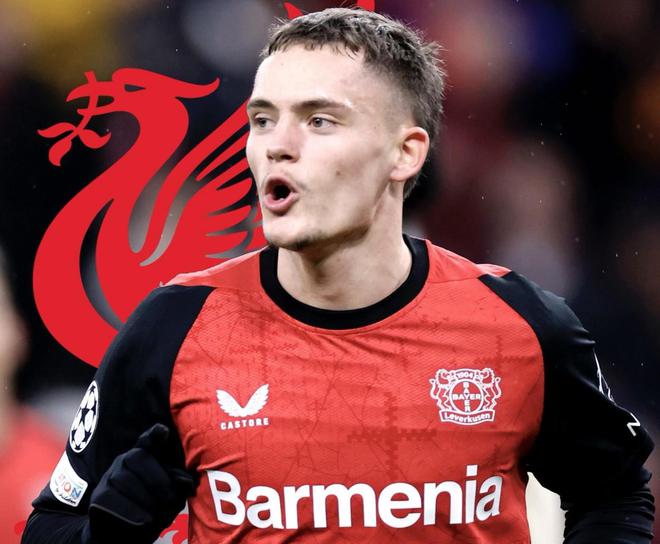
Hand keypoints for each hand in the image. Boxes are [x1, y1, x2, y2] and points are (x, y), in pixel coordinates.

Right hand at [86, 423, 195, 542]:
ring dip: (146, 500)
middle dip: (158, 480)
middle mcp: (124, 461)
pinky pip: (112, 498)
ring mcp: (109, 477)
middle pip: (138, 457)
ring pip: (125, 479)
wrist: (120, 537)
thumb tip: (187, 483)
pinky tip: (143, 521)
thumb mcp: (170, 499)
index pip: (148, 440)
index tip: (163, 431)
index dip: (154, 434)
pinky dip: (131, 512)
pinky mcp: (98, 496)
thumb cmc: (150, 511)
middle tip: (169, 500)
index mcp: (145, 457)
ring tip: (156, 516)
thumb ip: (178, 487)